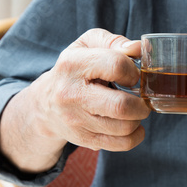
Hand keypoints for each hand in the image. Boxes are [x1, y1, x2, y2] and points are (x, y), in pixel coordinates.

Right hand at [33, 29, 150, 151]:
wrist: (45, 104)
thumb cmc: (75, 69)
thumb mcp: (87, 45)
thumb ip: (114, 41)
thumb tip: (138, 48)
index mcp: (73, 64)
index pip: (116, 66)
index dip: (133, 70)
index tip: (133, 75)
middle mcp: (71, 94)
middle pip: (121, 105)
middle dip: (142, 103)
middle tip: (142, 98)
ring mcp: (76, 120)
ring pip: (124, 127)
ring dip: (138, 118)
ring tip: (135, 109)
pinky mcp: (83, 139)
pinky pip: (120, 144)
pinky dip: (135, 136)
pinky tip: (132, 125)